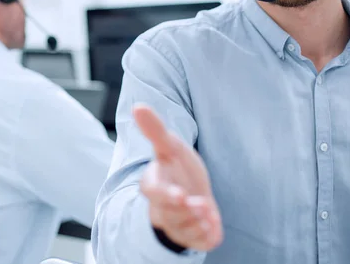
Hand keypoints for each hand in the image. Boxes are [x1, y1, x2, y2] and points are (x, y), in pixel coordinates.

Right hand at [134, 104, 222, 251]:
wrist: (194, 194)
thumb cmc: (178, 170)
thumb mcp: (169, 148)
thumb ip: (155, 130)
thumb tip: (138, 106)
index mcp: (154, 185)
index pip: (153, 191)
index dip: (165, 194)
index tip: (180, 194)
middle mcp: (161, 207)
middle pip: (167, 213)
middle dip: (184, 211)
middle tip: (199, 204)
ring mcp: (176, 225)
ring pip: (182, 228)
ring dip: (197, 221)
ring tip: (207, 211)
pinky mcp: (192, 238)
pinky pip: (196, 242)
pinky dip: (205, 236)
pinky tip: (212, 226)